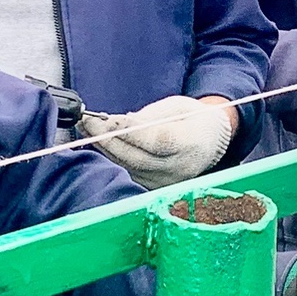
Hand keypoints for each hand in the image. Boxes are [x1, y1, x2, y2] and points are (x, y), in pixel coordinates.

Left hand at [84, 95, 236, 188]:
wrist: (209, 142)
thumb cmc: (192, 119)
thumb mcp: (176, 107)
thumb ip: (148, 117)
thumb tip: (117, 123)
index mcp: (192, 144)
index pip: (158, 141)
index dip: (131, 132)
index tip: (108, 119)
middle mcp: (180, 168)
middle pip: (138, 157)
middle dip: (108, 138)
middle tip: (87, 121)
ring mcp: (167, 182)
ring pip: (128, 167)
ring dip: (104, 148)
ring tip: (87, 128)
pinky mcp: (155, 188)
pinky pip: (128, 173)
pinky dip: (111, 157)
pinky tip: (98, 142)